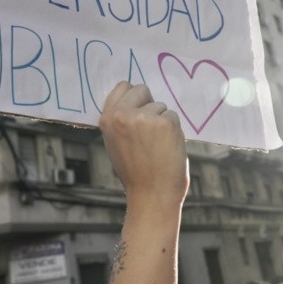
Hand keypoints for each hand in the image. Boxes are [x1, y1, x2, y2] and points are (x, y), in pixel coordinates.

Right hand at [99, 82, 188, 210]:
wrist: (151, 196)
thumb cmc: (136, 172)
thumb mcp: (116, 143)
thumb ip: (121, 121)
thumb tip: (136, 101)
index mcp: (107, 119)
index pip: (122, 87)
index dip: (134, 98)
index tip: (138, 111)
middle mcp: (122, 115)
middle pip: (142, 90)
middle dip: (149, 105)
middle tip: (150, 131)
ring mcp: (144, 118)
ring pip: (161, 105)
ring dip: (162, 122)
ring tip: (157, 146)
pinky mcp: (165, 123)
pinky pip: (173, 116)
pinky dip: (174, 130)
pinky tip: (166, 148)